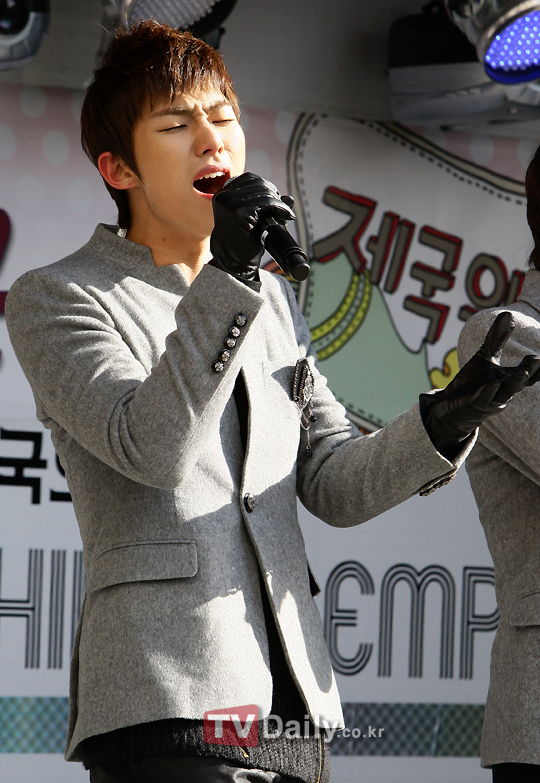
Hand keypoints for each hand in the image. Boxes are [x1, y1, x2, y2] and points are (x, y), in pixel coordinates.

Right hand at [210, 172, 295, 282]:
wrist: (233, 261)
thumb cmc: (242, 241)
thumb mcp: (253, 219)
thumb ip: (266, 205)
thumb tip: (289, 198)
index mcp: (224, 193)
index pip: (250, 178)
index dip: (266, 186)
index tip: (276, 198)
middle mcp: (224, 195)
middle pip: (258, 184)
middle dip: (274, 194)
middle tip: (284, 208)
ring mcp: (230, 202)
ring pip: (264, 193)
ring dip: (279, 203)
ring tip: (287, 213)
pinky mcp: (238, 211)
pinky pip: (266, 204)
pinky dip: (280, 208)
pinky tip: (286, 216)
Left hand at [420, 311, 539, 455]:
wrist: (452, 405)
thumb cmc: (474, 381)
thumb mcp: (486, 356)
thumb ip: (497, 338)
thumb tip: (508, 313)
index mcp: (510, 379)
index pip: (530, 373)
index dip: (539, 367)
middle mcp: (504, 390)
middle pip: (520, 381)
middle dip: (530, 371)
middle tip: (537, 359)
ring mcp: (491, 399)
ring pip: (506, 392)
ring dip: (514, 383)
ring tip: (522, 372)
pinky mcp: (475, 404)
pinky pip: (484, 398)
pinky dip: (489, 392)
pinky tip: (492, 383)